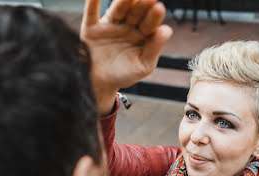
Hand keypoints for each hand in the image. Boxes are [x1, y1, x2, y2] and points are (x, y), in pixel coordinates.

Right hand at [81, 0, 172, 114]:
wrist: (100, 85)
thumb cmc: (124, 76)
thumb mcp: (143, 66)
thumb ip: (154, 49)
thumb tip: (167, 30)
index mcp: (142, 35)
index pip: (150, 23)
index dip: (154, 16)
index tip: (159, 8)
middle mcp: (127, 26)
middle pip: (135, 12)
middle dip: (141, 4)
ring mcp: (110, 25)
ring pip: (117, 10)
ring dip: (122, 0)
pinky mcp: (91, 28)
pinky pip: (91, 13)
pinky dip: (92, 2)